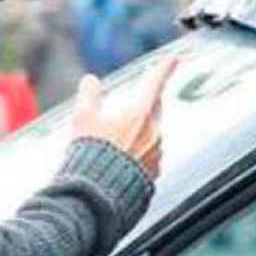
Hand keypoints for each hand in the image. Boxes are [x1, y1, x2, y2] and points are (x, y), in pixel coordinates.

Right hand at [71, 57, 178, 177]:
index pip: (155, 83)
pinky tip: (121, 163)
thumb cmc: (89, 154)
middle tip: (135, 103)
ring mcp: (156, 156)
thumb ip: (88, 96)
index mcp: (140, 114)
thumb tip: (90, 81)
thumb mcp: (82, 119)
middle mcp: (154, 133)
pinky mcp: (152, 176)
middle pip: (154, 110)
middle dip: (147, 104)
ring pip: (152, 136)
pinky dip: (138, 156)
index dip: (164, 69)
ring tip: (115, 144)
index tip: (173, 60)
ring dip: (139, 134)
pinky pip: (149, 159)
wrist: (97, 195)